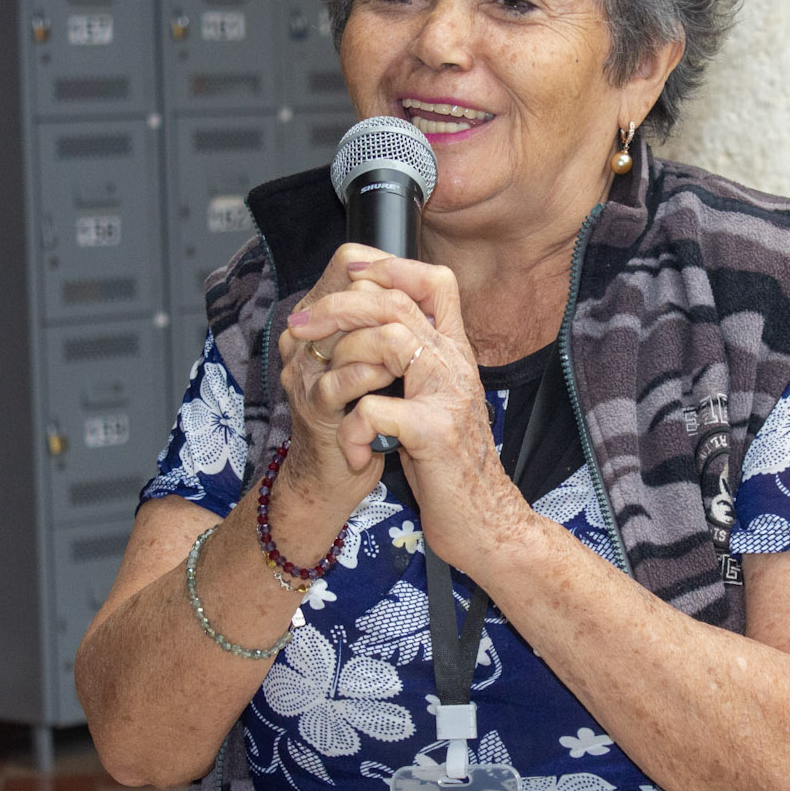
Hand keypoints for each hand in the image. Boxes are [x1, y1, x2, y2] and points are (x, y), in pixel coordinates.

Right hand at [275, 244, 400, 516]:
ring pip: (346, 333)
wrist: (335, 475)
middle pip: (347, 290)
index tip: (418, 294)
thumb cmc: (361, 414)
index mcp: (319, 317)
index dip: (389, 269)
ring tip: (410, 354)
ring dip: (387, 342)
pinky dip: (375, 377)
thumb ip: (388, 320)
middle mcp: (302, 337)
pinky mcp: (312, 406)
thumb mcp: (374, 359)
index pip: (349, 261)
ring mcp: (303, 371)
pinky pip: (342, 381)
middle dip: (393, 305)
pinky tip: (395, 382)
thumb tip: (423, 282)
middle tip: (422, 320)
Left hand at [284, 256, 536, 569]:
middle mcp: (456, 365)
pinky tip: (355, 452)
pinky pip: (375, 409)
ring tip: (320, 387)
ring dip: (342, 357)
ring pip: (389, 338)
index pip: (435, 282)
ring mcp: (447, 396)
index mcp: (455, 355)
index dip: (390, 267)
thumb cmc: (451, 468)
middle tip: (302, 323)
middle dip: (340, 304)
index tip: (349, 274)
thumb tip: (375, 331)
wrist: (487, 523)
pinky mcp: (434, 433)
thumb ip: (416, 367)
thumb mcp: (436, 405)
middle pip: (398, 301)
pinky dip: (353, 429)